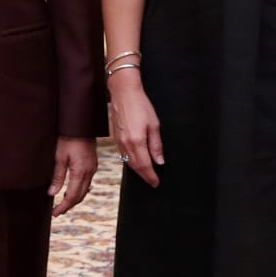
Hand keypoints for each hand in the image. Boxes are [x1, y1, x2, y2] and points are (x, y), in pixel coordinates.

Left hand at [50, 137, 96, 215]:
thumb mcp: (59, 157)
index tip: (55, 213)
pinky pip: (88, 182)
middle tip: (57, 212)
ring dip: (75, 198)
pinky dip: (80, 190)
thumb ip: (57, 177)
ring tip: (63, 203)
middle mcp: (90, 172)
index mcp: (80, 172)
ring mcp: (93, 168)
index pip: (72, 196)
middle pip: (80, 196)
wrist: (80, 124)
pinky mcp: (93, 164)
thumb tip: (52, 193)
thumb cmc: (68, 138)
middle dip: (69, 205)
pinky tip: (72, 190)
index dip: (64, 206)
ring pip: (85, 190)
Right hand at [108, 72, 163, 186]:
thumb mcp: (154, 125)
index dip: (151, 176)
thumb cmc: (140, 105)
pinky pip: (123, 155)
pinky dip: (130, 161)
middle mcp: (126, 144)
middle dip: (144, 175)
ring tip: (146, 174)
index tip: (156, 183)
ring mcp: (119, 142)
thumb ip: (156, 145)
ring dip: (137, 169)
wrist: (124, 93)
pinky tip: (136, 161)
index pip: (145, 166)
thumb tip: (159, 161)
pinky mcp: (116, 138)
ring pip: (128, 162)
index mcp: (137, 142)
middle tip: (152, 181)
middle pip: (135, 166)